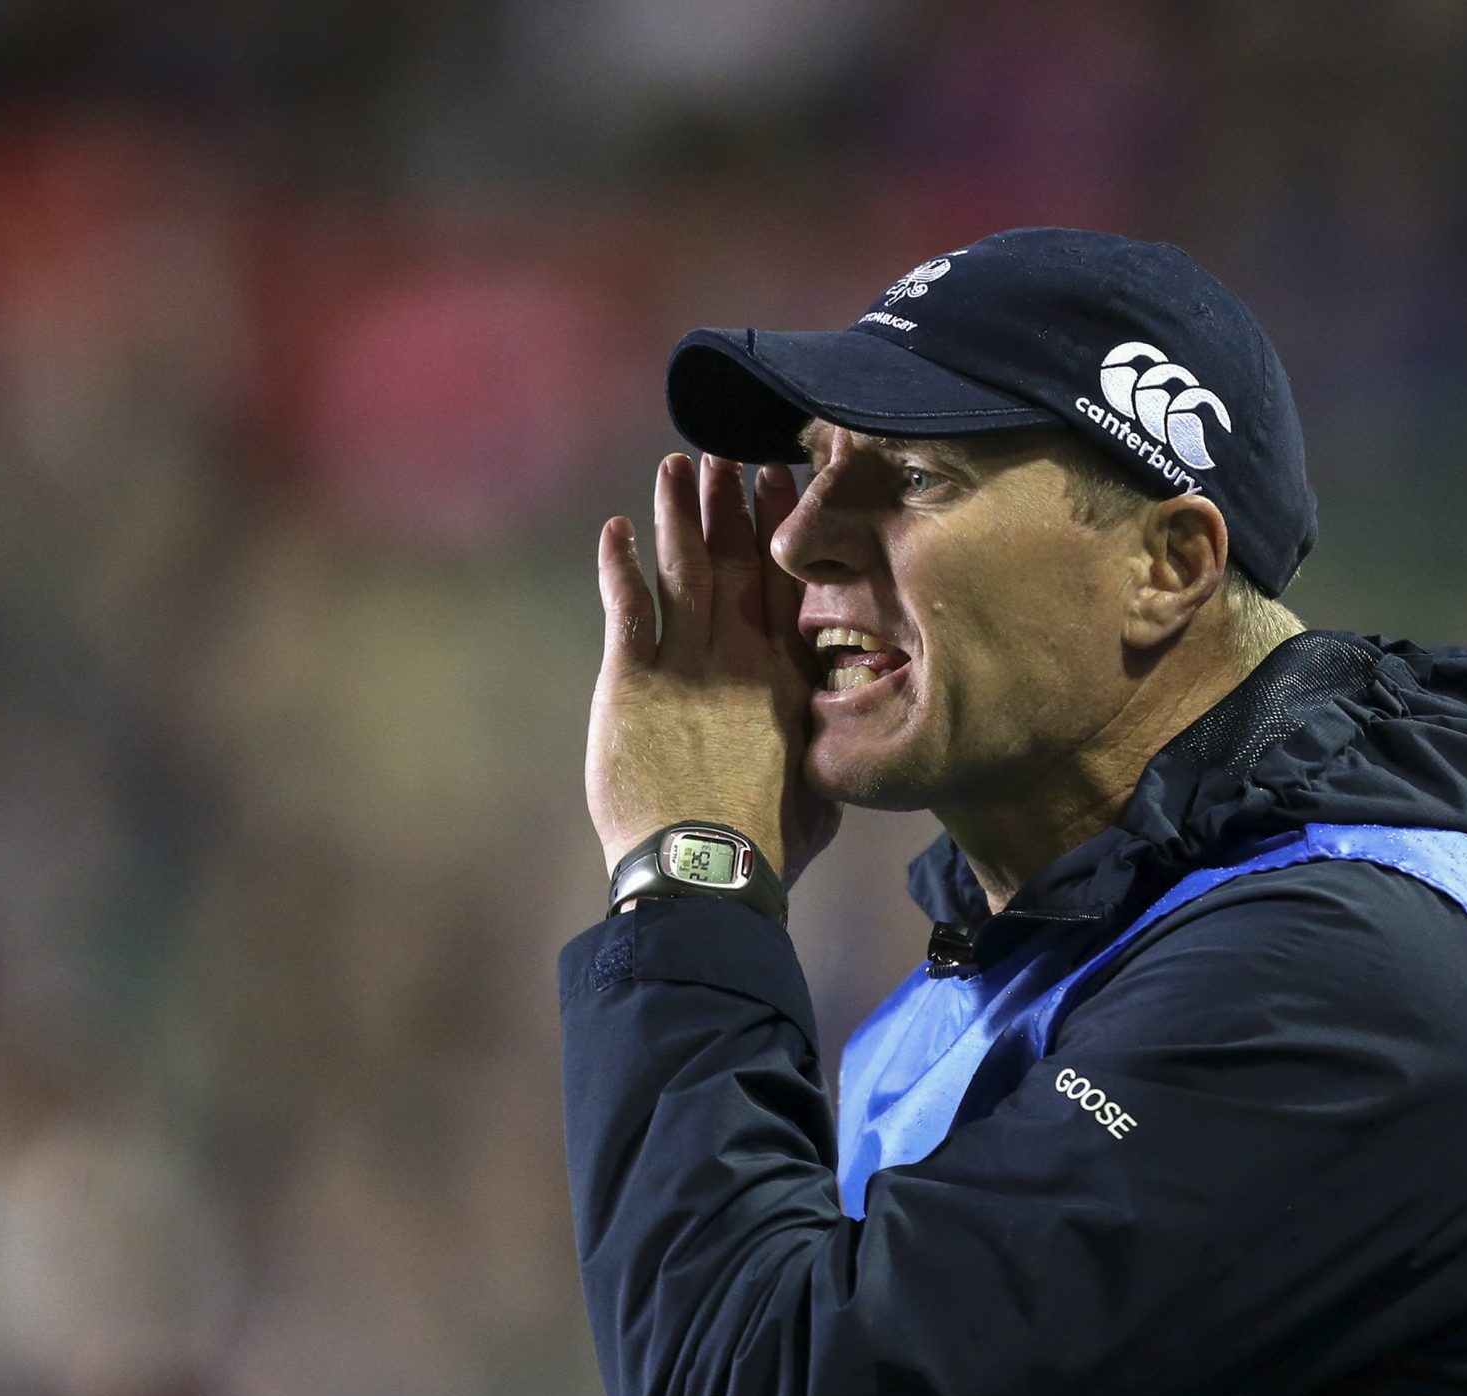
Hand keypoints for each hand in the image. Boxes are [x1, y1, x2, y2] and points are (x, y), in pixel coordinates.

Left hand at [586, 453, 841, 887]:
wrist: (710, 868)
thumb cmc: (769, 846)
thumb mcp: (821, 788)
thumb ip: (825, 745)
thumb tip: (848, 732)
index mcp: (786, 678)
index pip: (785, 585)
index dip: (780, 531)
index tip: (780, 483)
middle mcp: (740, 655)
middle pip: (735, 561)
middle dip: (731, 504)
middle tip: (728, 454)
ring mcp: (687, 662)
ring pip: (684, 569)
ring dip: (680, 514)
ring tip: (678, 465)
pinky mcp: (632, 680)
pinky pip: (627, 605)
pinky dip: (621, 564)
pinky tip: (618, 528)